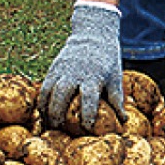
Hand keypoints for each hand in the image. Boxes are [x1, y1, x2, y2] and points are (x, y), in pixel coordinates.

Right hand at [38, 2, 126, 130]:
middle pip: (62, 95)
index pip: (89, 98)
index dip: (87, 114)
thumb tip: (123, 121)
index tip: (86, 127)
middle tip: (59, 128)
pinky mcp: (53, 69)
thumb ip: (116, 100)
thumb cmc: (107, 62)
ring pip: (48, 91)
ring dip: (46, 109)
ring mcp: (62, 70)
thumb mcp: (115, 78)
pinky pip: (43, 87)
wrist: (93, 35)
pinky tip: (42, 113)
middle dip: (58, 113)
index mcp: (94, 77)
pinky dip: (41, 101)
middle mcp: (75, 73)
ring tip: (48, 123)